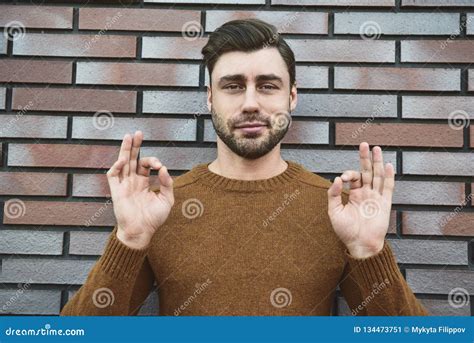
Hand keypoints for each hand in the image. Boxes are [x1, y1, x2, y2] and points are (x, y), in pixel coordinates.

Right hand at [107, 131, 174, 248]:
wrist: (142, 232)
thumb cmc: (154, 218)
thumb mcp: (167, 199)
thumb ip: (167, 183)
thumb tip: (164, 169)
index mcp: (144, 183)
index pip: (146, 165)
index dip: (153, 161)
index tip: (160, 167)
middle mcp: (133, 181)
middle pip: (132, 159)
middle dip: (135, 146)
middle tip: (138, 132)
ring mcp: (124, 185)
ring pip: (122, 163)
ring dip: (125, 150)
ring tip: (128, 136)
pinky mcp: (116, 191)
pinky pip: (112, 176)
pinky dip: (116, 167)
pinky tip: (123, 160)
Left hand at [327, 142, 394, 258]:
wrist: (360, 245)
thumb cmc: (345, 230)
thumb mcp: (334, 212)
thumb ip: (333, 194)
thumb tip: (337, 178)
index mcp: (354, 194)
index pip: (353, 177)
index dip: (349, 173)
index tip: (344, 178)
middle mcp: (366, 193)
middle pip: (367, 171)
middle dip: (365, 158)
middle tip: (364, 144)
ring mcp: (376, 197)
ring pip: (377, 176)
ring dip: (377, 162)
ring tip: (376, 148)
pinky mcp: (385, 204)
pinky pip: (388, 188)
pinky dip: (389, 177)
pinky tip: (388, 165)